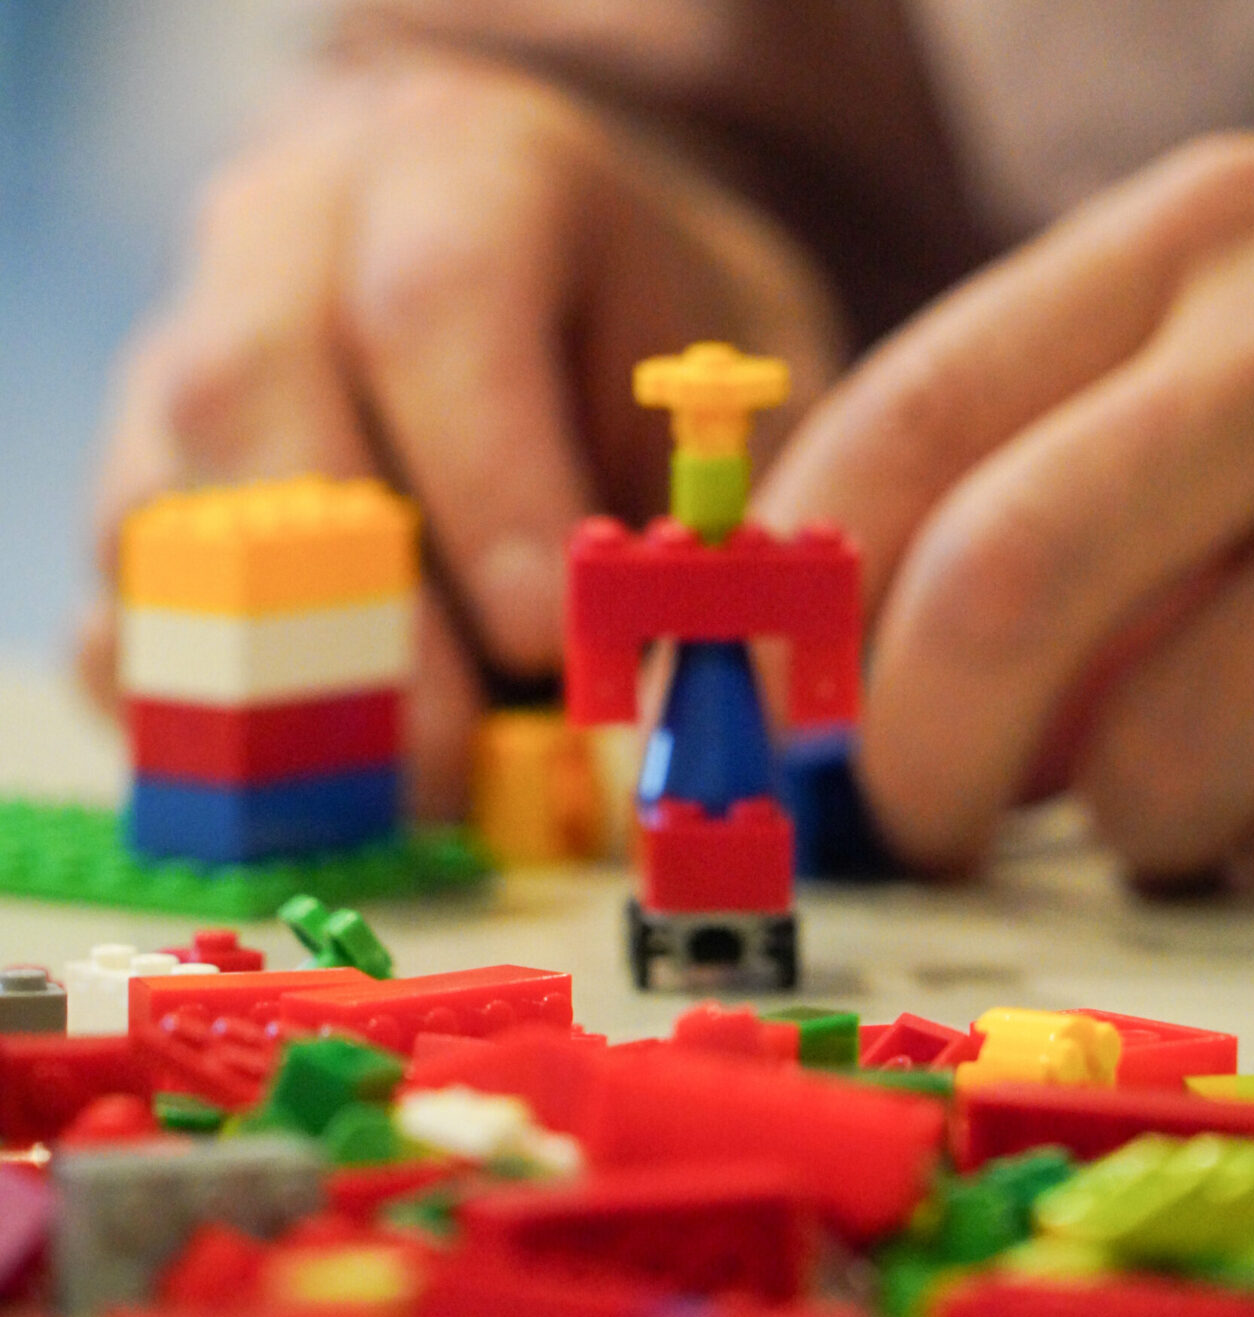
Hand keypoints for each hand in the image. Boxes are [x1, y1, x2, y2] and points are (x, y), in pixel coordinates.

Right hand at [83, 41, 842, 816]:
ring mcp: (185, 358)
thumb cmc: (650, 365)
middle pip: (252, 398)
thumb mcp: (722, 418)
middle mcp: (289, 240)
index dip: (487, 482)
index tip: (547, 637)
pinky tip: (323, 775)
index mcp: (463, 170)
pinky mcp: (144, 487)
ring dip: (278, 689)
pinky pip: (119, 613)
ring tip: (405, 797)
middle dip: (361, 618)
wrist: (559, 301)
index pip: (435, 299)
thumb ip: (698, 544)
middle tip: (458, 774)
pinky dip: (210, 720)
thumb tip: (650, 735)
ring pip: (159, 517)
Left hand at [756, 133, 1253, 891]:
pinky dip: (1250, 854)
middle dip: (918, 757)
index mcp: (1189, 244)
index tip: (758, 728)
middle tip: (915, 832)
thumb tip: (812, 699)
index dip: (792, 613)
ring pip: (1163, 756)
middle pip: (1007, 578)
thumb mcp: (1170, 391)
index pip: (905, 428)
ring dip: (1125, 824)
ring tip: (1169, 793)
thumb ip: (1004, 494)